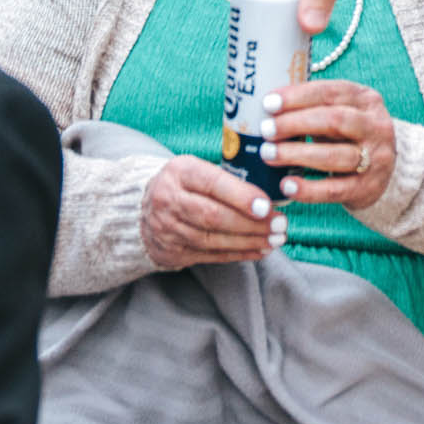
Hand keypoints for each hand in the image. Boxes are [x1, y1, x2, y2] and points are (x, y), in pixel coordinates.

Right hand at [141, 155, 284, 269]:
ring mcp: (168, 228)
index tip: (267, 206)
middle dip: (251, 223)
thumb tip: (271, 191)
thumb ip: (227, 177)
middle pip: (214, 216)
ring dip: (249, 241)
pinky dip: (238, 254)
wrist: (143, 208)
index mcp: (180, 171)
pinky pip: (210, 255)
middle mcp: (169, 200)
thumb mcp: (198, 168)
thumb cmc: (184, 184)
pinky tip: (259, 250)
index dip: (241, 196)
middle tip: (279, 225)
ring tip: (275, 239)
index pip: (213, 184)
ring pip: (213, 239)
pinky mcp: (172, 251)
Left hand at [260, 80, 396, 209]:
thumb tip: (267, 107)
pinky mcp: (368, 187)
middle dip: (295, 123)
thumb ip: (313, 108)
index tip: (268, 103)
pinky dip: (308, 189)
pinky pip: (334, 189)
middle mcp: (376, 126)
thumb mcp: (340, 113)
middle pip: (334, 120)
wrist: (382, 171)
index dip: (297, 96)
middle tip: (266, 130)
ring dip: (297, 154)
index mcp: (366, 99)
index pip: (330, 92)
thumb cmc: (348, 136)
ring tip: (269, 155)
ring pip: (334, 155)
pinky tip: (287, 185)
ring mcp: (375, 158)